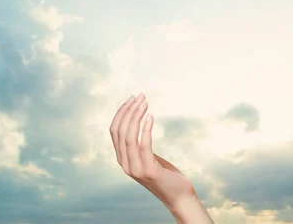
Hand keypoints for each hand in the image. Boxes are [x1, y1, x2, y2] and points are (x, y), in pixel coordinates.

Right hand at [109, 93, 213, 223]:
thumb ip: (140, 145)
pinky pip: (144, 145)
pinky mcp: (148, 170)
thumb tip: (139, 122)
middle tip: (140, 96)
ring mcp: (135, 168)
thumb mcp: (148, 157)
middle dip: (128, 110)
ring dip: (136, 116)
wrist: (178, 196)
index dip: (121, 113)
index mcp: (122, 159)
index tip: (132, 99)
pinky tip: (151, 117)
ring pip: (129, 137)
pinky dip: (146, 129)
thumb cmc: (166, 174)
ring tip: (145, 103)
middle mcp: (125, 164)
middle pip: (120, 131)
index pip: (114, 131)